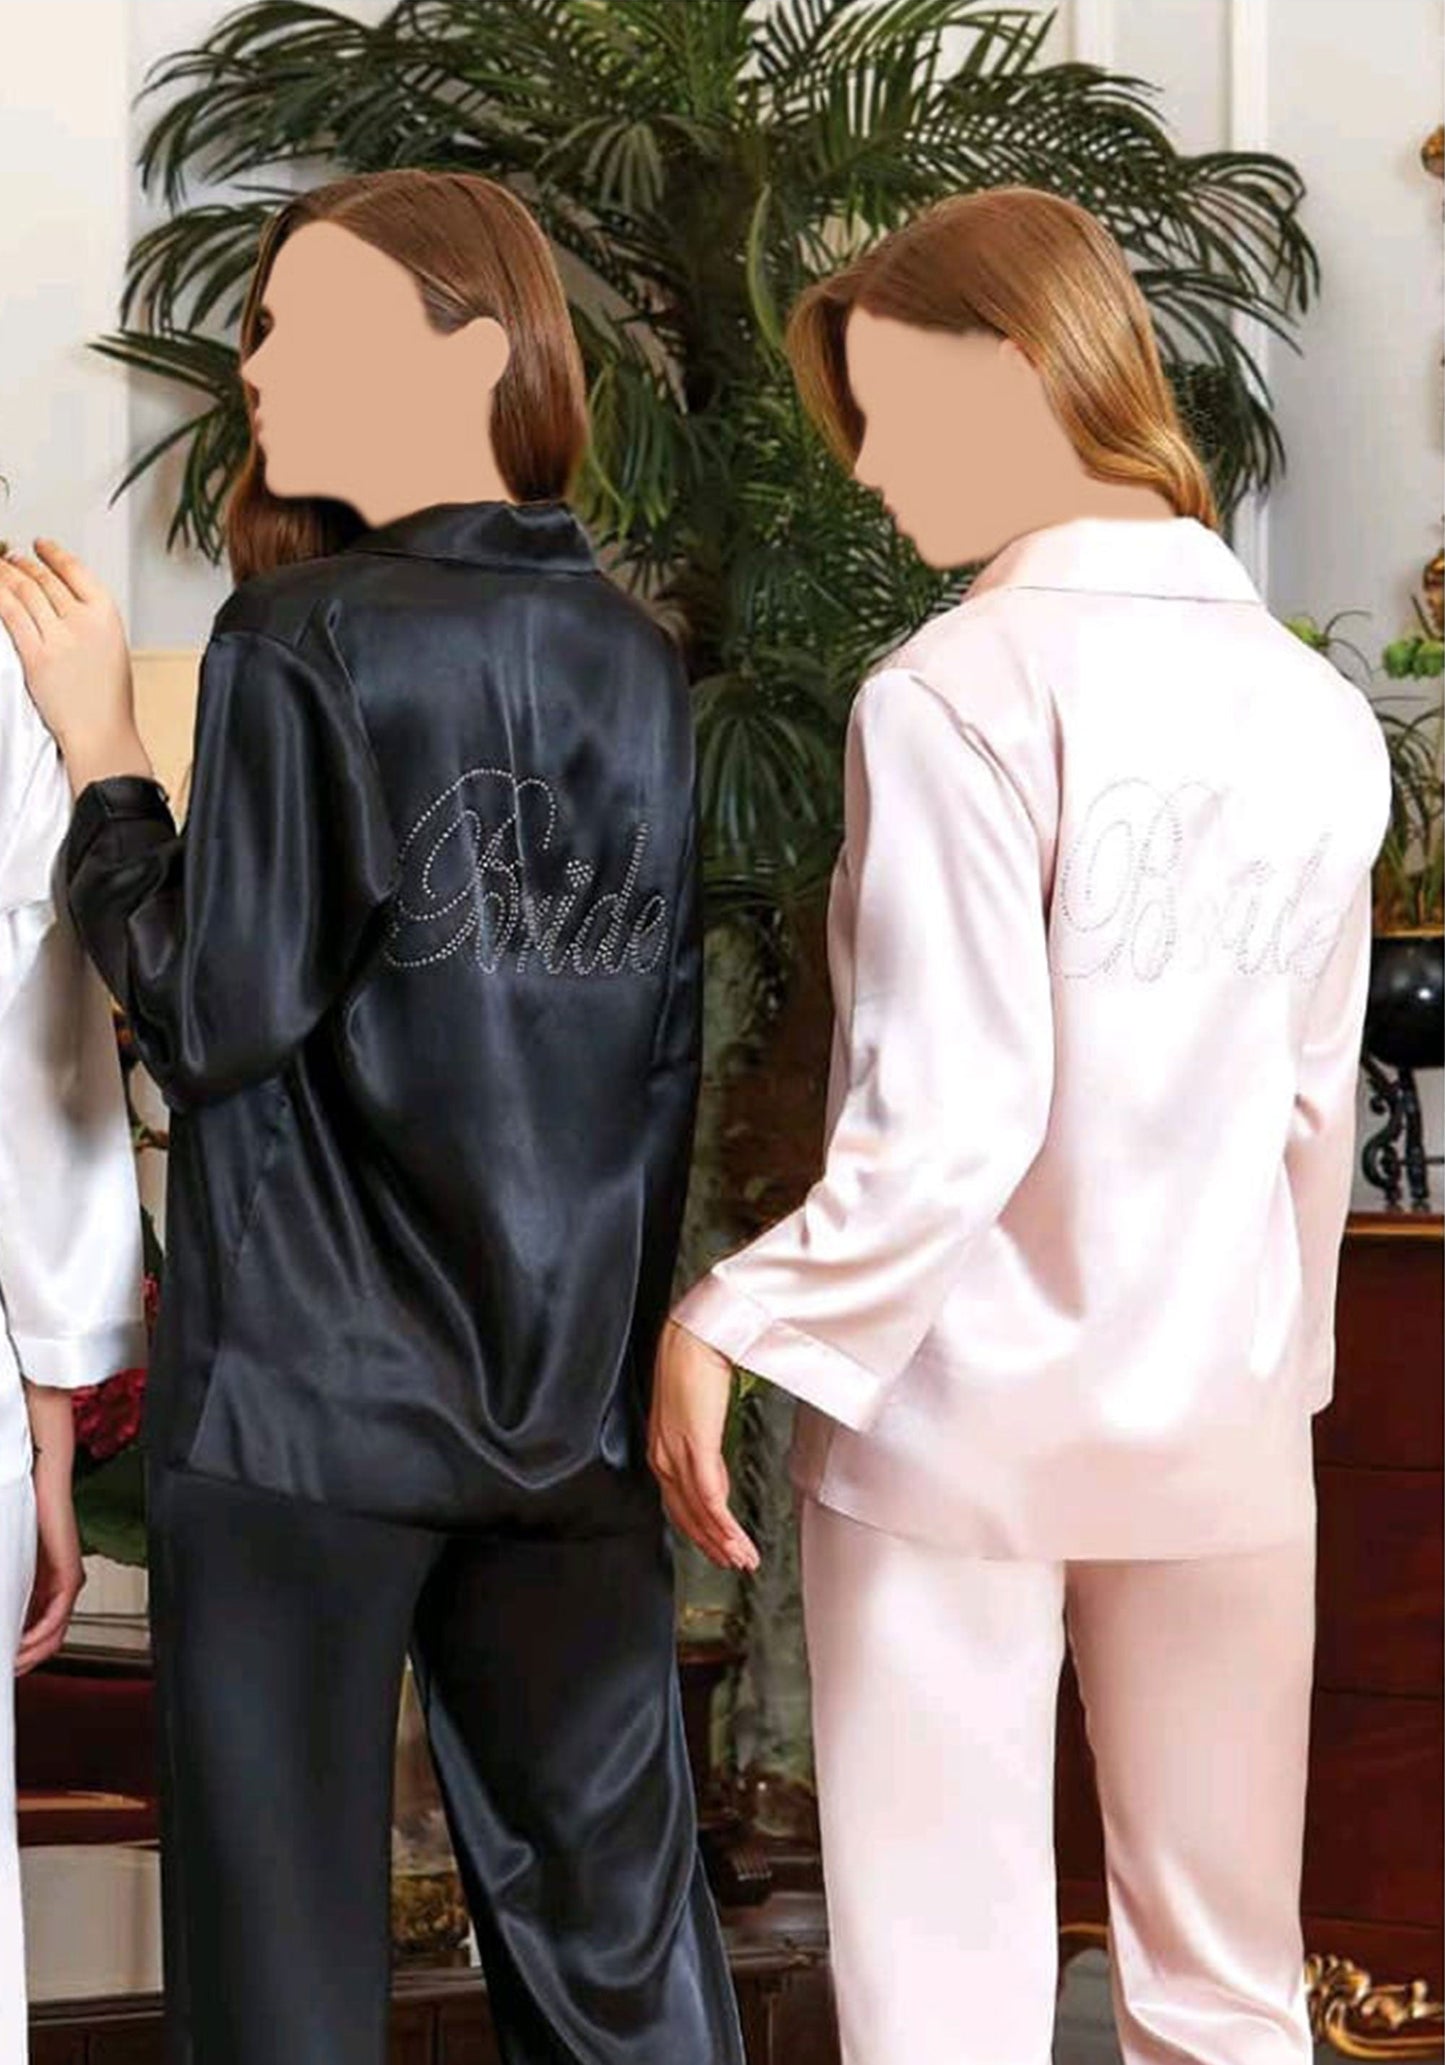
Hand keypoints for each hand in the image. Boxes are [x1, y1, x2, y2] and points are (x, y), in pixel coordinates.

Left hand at [0, 539, 150, 792]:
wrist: (100, 730)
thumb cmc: (109, 700)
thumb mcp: (112, 648)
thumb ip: (90, 621)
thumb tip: (63, 602)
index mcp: (107, 615)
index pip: (76, 571)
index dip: (54, 554)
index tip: (42, 545)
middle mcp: (82, 620)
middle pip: (45, 580)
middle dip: (23, 563)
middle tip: (11, 557)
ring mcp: (57, 636)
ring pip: (25, 592)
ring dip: (7, 575)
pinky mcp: (35, 654)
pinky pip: (10, 614)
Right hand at [16, 1459, 84, 1677]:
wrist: (38, 1484)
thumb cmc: (22, 1517)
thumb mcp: (7, 1565)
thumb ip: (5, 1590)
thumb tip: (0, 1615)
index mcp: (41, 1588)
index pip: (33, 1633)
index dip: (17, 1653)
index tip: (2, 1666)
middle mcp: (58, 1589)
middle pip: (46, 1640)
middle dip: (23, 1661)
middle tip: (4, 1672)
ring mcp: (66, 1583)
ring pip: (54, 1633)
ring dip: (32, 1654)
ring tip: (10, 1665)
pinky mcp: (69, 1574)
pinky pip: (60, 1614)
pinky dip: (42, 1633)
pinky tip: (24, 1644)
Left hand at [648, 1319, 759, 1572]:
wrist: (694, 1335)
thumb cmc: (695, 1361)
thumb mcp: (697, 1409)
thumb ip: (701, 1436)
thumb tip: (713, 1456)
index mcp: (662, 1448)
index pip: (680, 1502)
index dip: (701, 1530)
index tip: (720, 1546)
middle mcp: (663, 1456)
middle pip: (686, 1515)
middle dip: (713, 1544)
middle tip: (734, 1563)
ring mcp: (676, 1453)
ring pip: (699, 1512)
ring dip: (724, 1541)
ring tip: (744, 1559)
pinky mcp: (694, 1445)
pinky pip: (709, 1496)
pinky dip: (724, 1523)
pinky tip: (736, 1538)